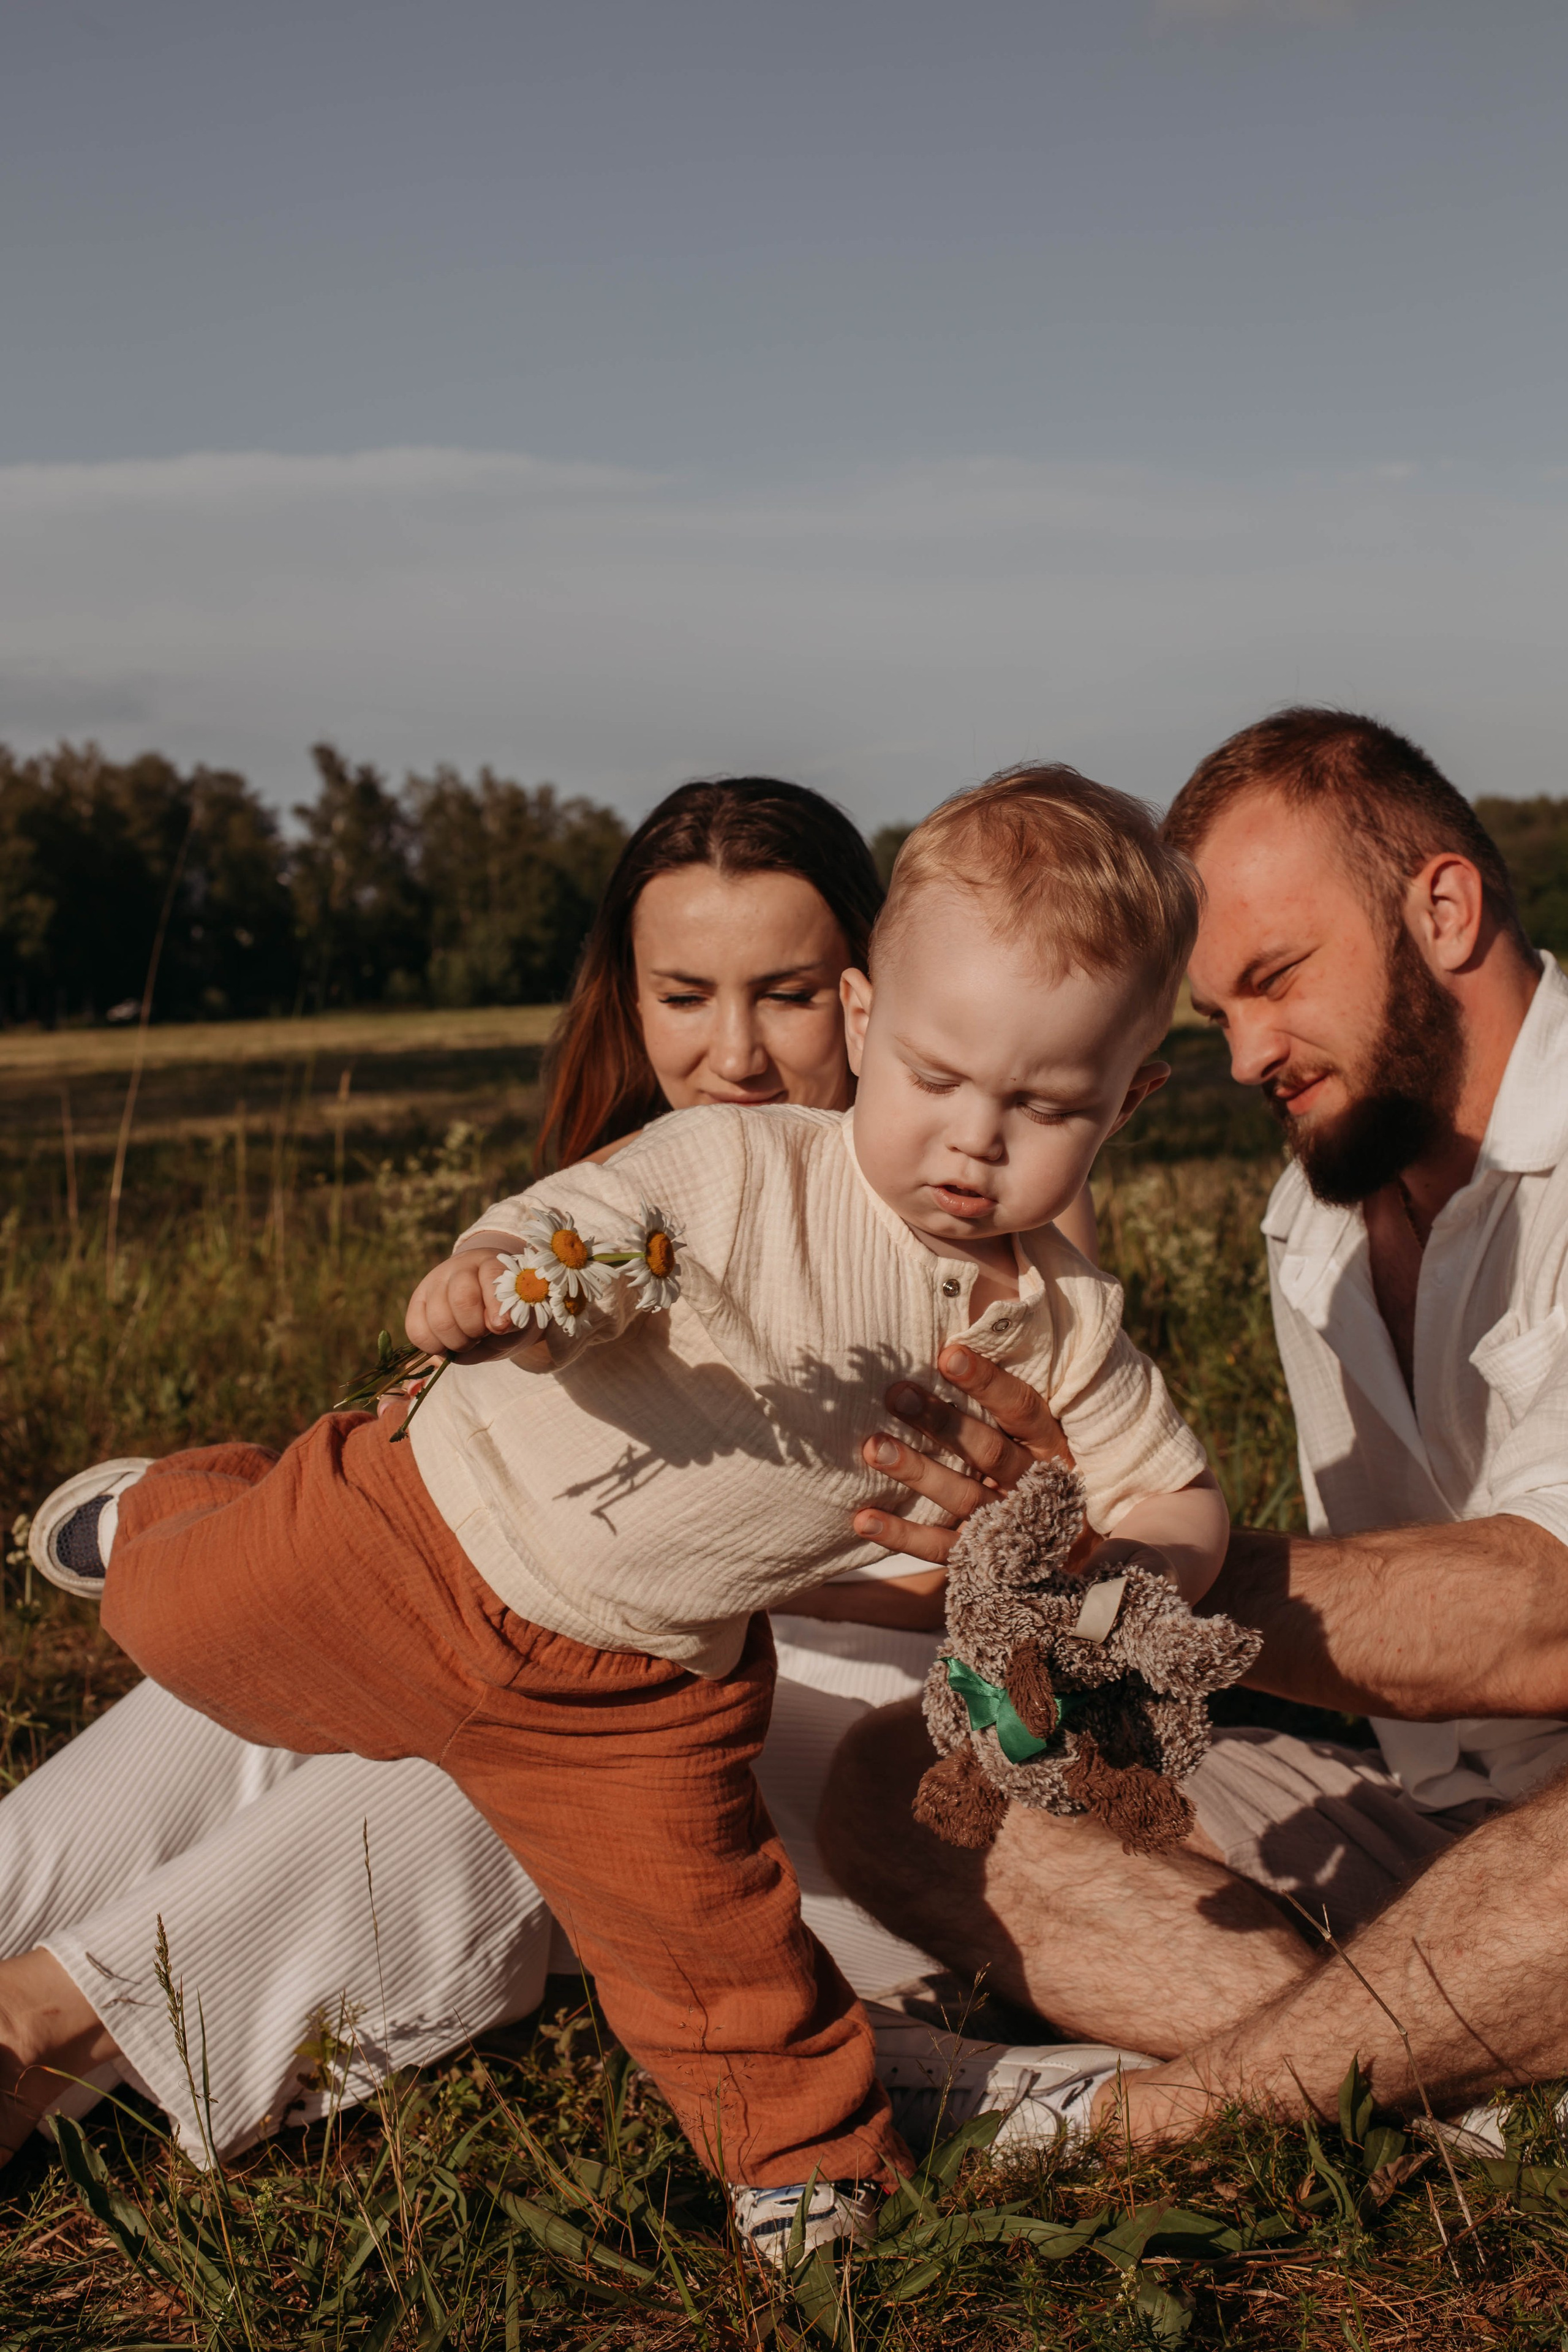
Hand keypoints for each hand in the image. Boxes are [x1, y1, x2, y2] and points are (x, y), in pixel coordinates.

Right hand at [405, 1246, 517, 1359]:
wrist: (483, 1310)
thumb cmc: (503, 1313)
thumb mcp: (516, 1317)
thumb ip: (510, 1320)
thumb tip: (495, 1325)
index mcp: (490, 1262)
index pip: (492, 1275)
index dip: (497, 1305)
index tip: (501, 1327)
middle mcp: (459, 1267)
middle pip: (462, 1298)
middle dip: (475, 1328)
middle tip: (482, 1335)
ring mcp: (433, 1283)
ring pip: (438, 1319)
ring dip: (457, 1342)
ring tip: (468, 1341)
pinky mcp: (416, 1302)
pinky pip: (416, 1331)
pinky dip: (434, 1346)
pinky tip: (447, 1344)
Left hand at [851, 1343, 1076, 1566]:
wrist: (1071, 1546)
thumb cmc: (1040, 1467)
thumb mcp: (1038, 1431)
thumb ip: (1005, 1397)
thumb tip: (957, 1340)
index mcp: (1050, 1445)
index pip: (1022, 1408)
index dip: (987, 1382)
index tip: (947, 1354)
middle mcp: (1036, 1483)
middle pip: (989, 1451)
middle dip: (942, 1422)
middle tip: (897, 1393)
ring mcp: (1011, 1524)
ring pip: (964, 1496)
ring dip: (917, 1472)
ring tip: (874, 1447)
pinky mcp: (985, 1558)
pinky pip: (942, 1548)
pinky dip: (902, 1536)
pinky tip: (864, 1519)